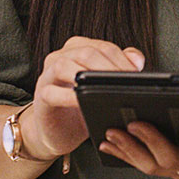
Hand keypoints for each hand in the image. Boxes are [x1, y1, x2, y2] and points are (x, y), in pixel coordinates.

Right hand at [22, 36, 145, 160]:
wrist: (57, 132)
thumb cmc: (81, 107)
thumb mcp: (103, 87)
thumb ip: (120, 68)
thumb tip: (137, 60)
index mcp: (78, 49)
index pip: (103, 46)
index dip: (122, 59)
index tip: (136, 75)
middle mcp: (60, 57)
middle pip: (87, 52)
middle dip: (109, 67)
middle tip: (124, 85)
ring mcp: (48, 75)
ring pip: (65, 65)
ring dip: (88, 77)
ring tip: (105, 91)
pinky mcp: (41, 96)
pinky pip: (52, 92)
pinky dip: (69, 96)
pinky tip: (82, 103)